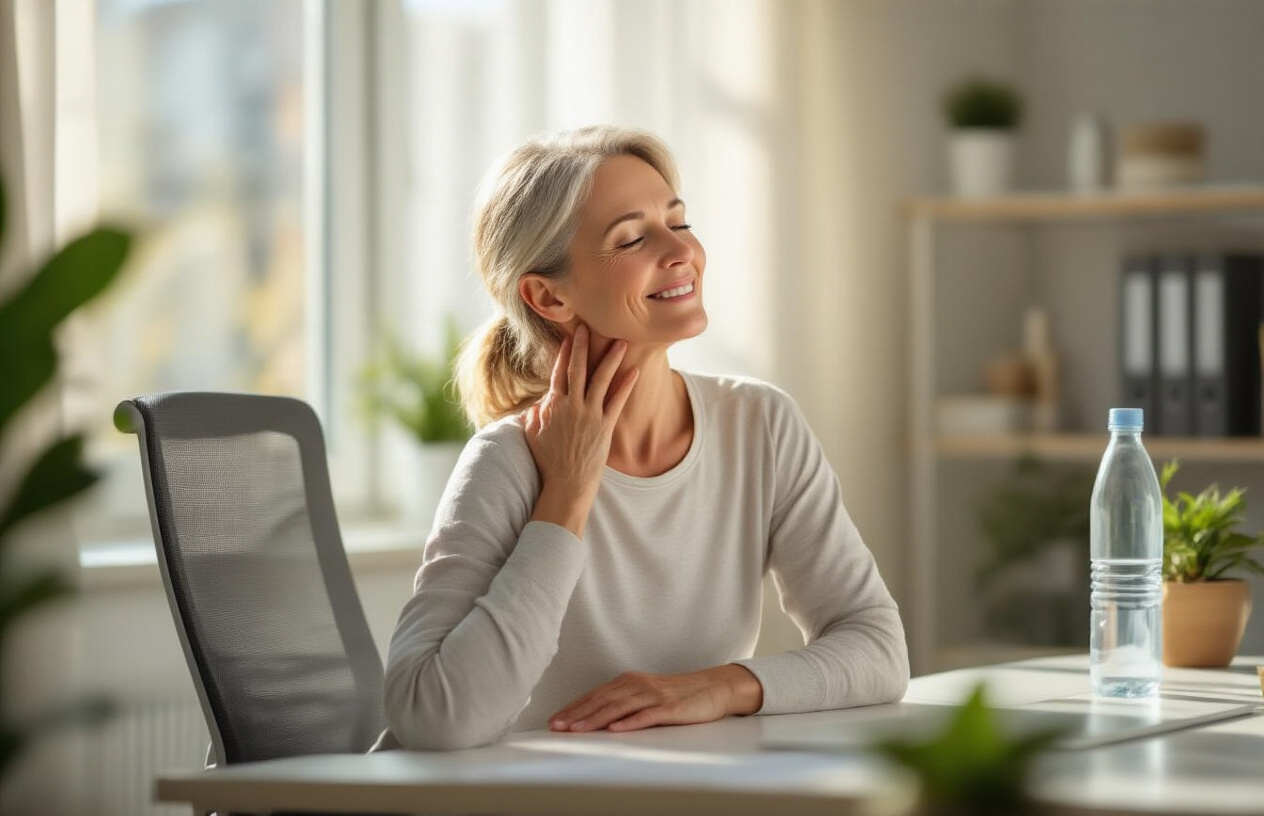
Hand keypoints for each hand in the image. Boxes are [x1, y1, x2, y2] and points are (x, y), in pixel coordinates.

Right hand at [524, 324, 637, 536]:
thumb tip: (536, 404)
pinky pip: (617, 401)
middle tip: (588, 327)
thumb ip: (533, 416)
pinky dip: (625, 385)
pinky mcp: (605, 426)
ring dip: (611, 359)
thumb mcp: (532, 436)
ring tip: (621, 342)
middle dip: (583, 346)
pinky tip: (634, 371)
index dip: (564, 354)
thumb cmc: (548, 462)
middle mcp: (572, 406)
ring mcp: (589, 415)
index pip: (559, 373)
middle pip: (578, 369)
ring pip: (601, 380)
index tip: (568, 337)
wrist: (566, 484)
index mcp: (553, 406)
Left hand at [548, 664, 763, 732]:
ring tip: (577, 730)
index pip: (596, 695)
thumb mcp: (646, 694)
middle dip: (577, 714)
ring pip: (619, 707)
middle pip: (602, 700)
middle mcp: (638, 685)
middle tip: (557, 727)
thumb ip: (624, 703)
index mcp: (630, 681)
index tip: (555, 721)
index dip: (574, 708)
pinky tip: (616, 730)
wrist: (713, 688)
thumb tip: (594, 718)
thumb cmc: (678, 694)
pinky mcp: (670, 707)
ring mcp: (654, 695)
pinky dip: (630, 722)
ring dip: (596, 719)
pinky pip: (647, 715)